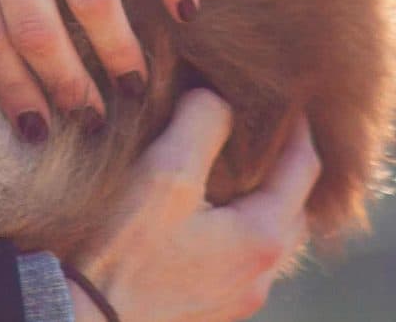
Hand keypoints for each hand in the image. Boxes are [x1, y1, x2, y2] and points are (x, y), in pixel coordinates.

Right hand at [65, 90, 319, 321]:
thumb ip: (201, 125)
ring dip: (264, 198)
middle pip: (295, 206)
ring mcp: (240, 296)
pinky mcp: (214, 307)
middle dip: (287, 165)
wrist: (91, 319)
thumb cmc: (124, 251)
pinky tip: (208, 214)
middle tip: (267, 128)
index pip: (305, 168)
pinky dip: (240, 226)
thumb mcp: (164, 174)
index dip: (299, 127)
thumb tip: (219, 99)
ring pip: (270, 235)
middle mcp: (263, 273)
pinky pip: (243, 257)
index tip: (289, 95)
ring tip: (237, 167)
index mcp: (263, 237)